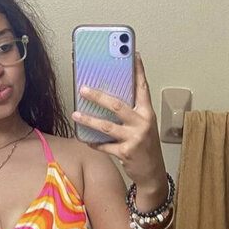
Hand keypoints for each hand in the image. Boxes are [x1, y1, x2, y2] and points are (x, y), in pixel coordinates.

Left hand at [72, 53, 166, 188]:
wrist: (152, 172)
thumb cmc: (146, 146)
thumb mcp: (144, 126)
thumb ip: (132, 113)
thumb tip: (108, 99)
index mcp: (147, 113)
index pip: (142, 88)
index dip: (138, 71)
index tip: (134, 55)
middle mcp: (142, 123)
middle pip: (117, 105)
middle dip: (98, 96)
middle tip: (83, 89)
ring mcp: (134, 138)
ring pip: (106, 126)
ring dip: (89, 120)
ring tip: (76, 115)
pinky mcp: (125, 153)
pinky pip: (104, 145)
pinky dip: (93, 142)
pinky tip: (84, 138)